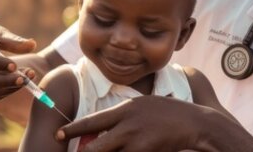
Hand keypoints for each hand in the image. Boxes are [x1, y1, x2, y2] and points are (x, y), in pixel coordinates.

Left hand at [55, 95, 213, 151]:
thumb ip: (122, 115)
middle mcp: (127, 128)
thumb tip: (102, 126)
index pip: (91, 121)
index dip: (71, 129)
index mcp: (125, 110)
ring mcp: (137, 144)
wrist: (195, 123)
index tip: (57, 134)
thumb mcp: (142, 104)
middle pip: (96, 148)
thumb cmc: (168, 112)